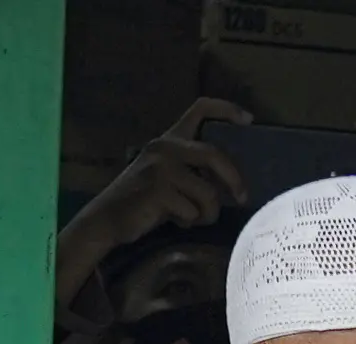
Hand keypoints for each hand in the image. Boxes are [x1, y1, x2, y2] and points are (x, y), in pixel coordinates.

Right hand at [57, 99, 246, 293]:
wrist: (107, 219)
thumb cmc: (143, 200)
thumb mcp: (167, 176)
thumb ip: (192, 170)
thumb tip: (230, 182)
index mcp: (170, 139)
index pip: (200, 109)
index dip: (226, 110)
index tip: (248, 120)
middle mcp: (165, 147)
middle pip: (214, 155)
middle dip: (234, 179)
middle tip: (242, 198)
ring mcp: (160, 167)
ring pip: (207, 192)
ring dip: (207, 213)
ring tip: (194, 219)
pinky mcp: (157, 189)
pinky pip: (192, 211)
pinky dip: (189, 222)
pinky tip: (175, 222)